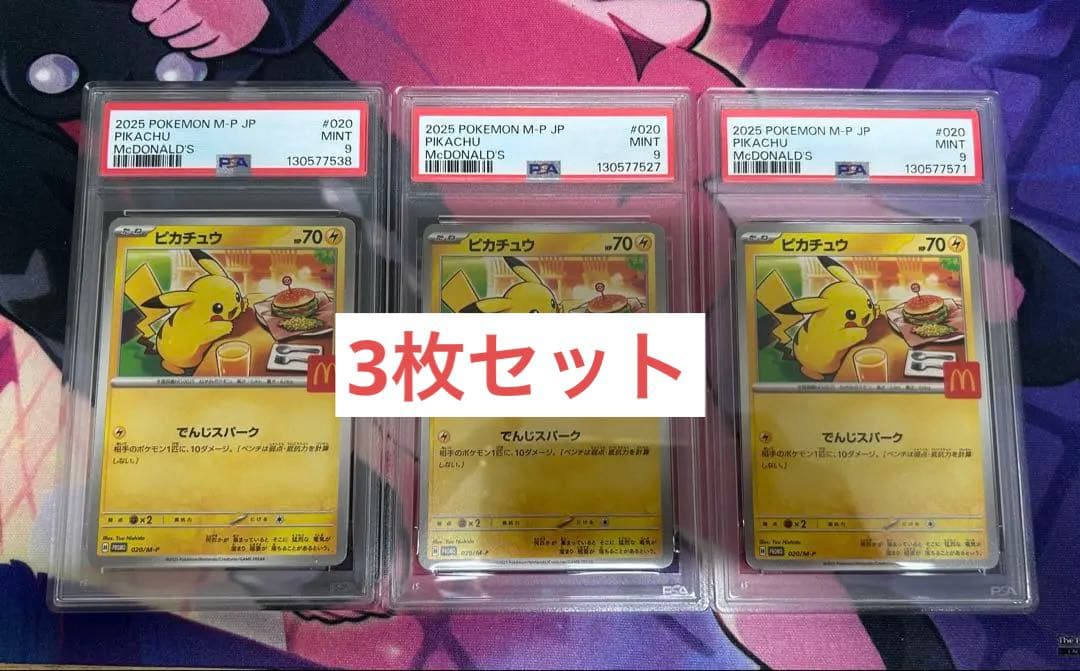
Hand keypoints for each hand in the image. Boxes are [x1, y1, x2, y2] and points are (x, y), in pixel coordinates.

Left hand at [132, 0, 269, 58]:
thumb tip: (150, 4)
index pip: (156, 4)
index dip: (144, 11)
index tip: (140, 15)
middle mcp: (202, 7)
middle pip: (169, 24)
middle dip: (159, 27)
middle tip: (156, 28)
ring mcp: (219, 25)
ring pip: (187, 40)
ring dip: (177, 40)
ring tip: (173, 38)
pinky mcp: (234, 38)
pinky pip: (210, 50)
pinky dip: (199, 50)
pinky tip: (193, 47)